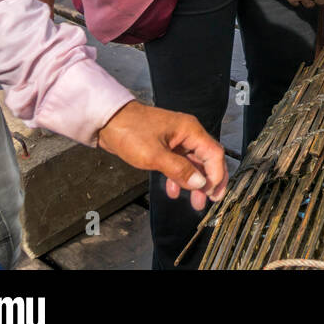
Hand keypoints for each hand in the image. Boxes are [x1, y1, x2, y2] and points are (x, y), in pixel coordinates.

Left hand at [96, 101, 227, 211]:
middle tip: (209, 201)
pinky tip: (173, 190)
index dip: (216, 175)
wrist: (107, 120)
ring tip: (195, 202)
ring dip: (194, 182)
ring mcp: (176, 140)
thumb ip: (179, 170)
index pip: (214, 154)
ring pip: (193, 163)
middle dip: (209, 181)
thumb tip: (200, 183)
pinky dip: (178, 177)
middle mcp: (187, 134)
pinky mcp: (165, 146)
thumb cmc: (130, 132)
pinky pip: (178, 163)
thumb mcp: (154, 155)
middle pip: (207, 159)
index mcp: (190, 131)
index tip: (213, 194)